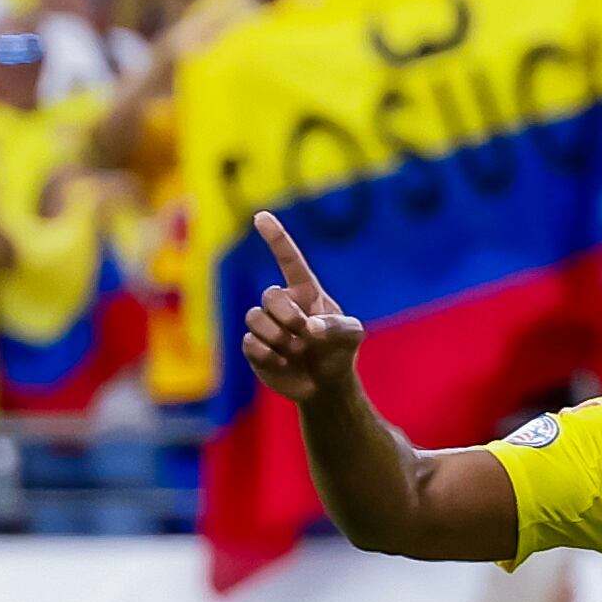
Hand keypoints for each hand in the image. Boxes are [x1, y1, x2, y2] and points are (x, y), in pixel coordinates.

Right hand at [238, 212, 363, 403]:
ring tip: (296, 352)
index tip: (261, 216)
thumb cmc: (339, 352)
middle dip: (288, 316)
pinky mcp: (253, 347)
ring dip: (279, 338)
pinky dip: (269, 356)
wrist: (326, 385)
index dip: (276, 237)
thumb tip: (309, 327)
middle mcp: (282, 304)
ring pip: (255, 318)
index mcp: (305, 292)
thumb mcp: (352, 336)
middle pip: (269, 295)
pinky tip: (283, 363)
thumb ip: (338, 326)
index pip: (289, 260)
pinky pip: (249, 343)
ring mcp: (266, 324)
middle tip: (304, 335)